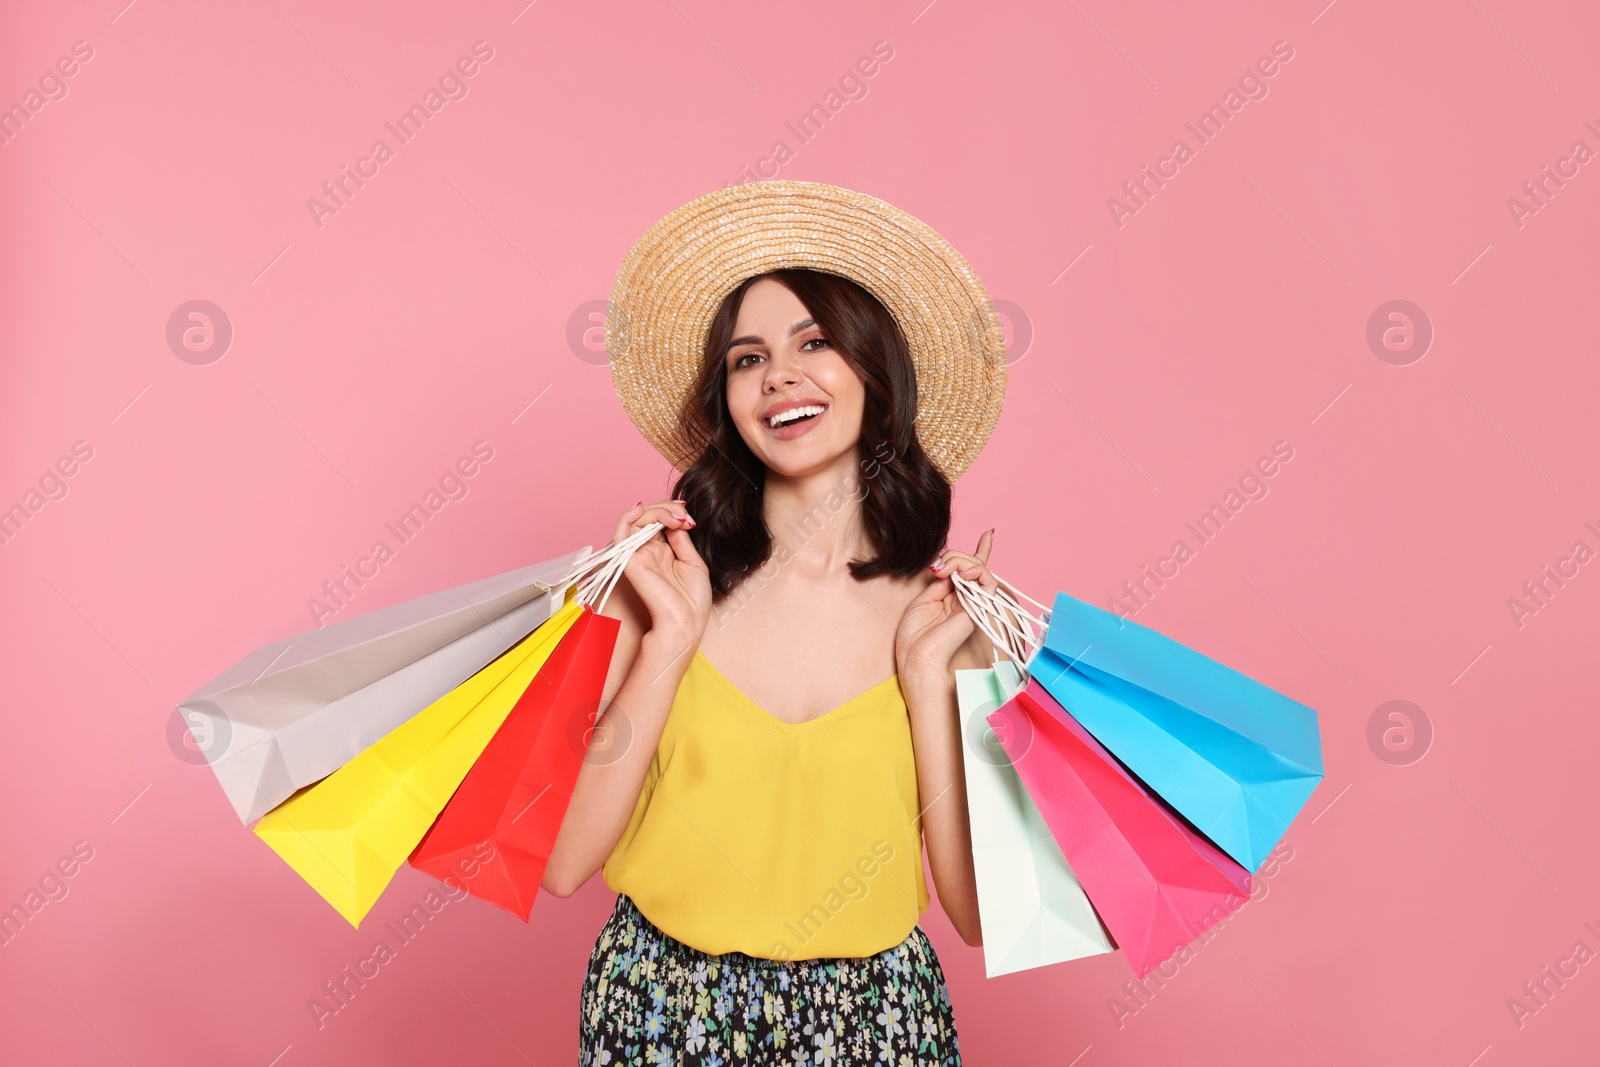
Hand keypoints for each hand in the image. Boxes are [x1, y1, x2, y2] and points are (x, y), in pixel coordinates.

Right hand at [612, 499, 712, 644]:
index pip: (661, 522)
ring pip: (637, 518)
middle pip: (650, 516)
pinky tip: (644, 509)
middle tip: (685, 517)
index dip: (674, 512)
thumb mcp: (693, 563)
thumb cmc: (692, 600)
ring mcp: (638, 554)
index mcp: (664, 553)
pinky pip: (622, 531)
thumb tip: (677, 520)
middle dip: (669, 509)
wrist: (685, 622)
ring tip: (676, 517)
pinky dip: (629, 516)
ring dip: (657, 511)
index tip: (691, 520)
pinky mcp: (629, 559)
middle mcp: (648, 551)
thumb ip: (681, 540)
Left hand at [895, 529, 997, 682]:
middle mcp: (965, 598)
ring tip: (946, 569)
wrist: (918, 657)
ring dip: (961, 561)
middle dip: (954, 556)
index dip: (981, 551)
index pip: (968, 570)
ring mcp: (973, 602)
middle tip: (938, 568)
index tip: (989, 534)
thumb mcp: (923, 600)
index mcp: (951, 596)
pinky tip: (964, 572)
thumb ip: (942, 581)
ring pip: (978, 568)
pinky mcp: (979, 607)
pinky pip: (987, 581)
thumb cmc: (916, 636)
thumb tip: (953, 566)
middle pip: (970, 564)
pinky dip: (977, 570)